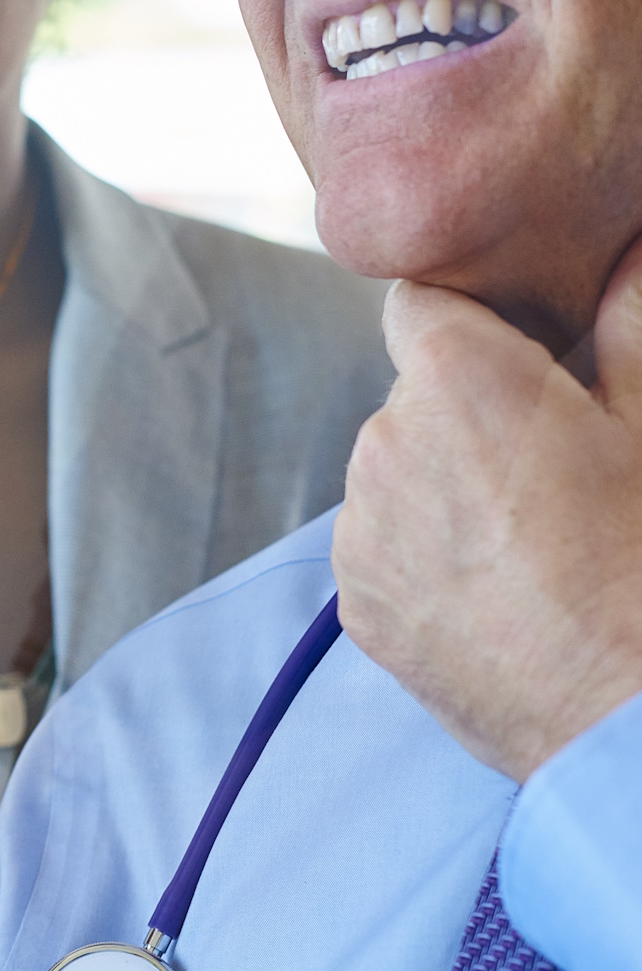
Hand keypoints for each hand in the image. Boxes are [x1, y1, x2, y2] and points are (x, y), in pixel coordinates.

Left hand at [334, 241, 641, 780]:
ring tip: (540, 548)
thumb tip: (629, 251)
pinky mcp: (356, 605)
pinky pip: (387, 551)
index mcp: (453, 379)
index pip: (421, 300)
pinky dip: (430, 559)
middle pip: (414, 398)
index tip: (522, 357)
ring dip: (448, 490)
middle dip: (472, 417)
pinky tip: (508, 596)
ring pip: (397, 477)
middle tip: (560, 473)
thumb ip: (635, 324)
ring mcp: (361, 530)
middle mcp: (381, 441)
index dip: (472, 322)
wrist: (632, 719)